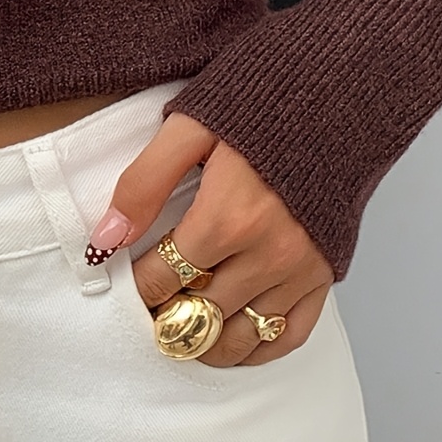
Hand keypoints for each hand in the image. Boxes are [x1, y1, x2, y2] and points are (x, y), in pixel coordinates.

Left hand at [87, 112, 334, 364]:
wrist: (336, 93)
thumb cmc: (259, 105)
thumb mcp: (189, 128)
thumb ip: (143, 185)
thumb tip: (105, 240)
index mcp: (226, 219)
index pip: (162, 280)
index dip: (138, 286)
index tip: (129, 279)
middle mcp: (266, 254)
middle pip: (197, 315)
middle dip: (166, 316)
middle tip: (152, 308)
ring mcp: (299, 270)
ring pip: (240, 337)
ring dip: (204, 340)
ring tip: (182, 328)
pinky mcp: (325, 275)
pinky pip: (288, 336)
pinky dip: (256, 348)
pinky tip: (230, 338)